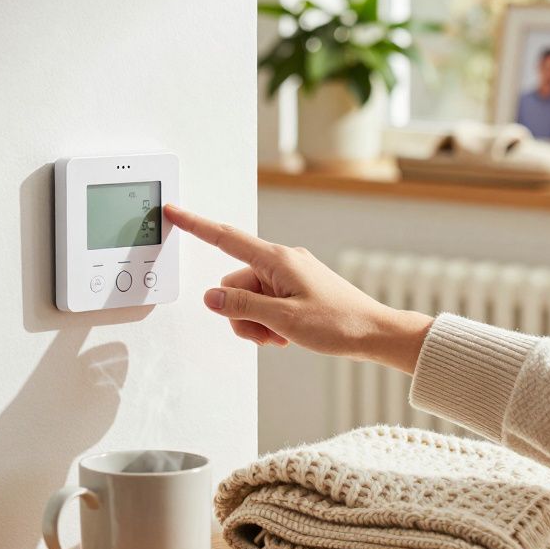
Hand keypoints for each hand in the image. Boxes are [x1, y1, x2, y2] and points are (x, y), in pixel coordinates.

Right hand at [164, 203, 432, 373]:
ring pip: (249, 299)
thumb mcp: (283, 320)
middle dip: (241, 314)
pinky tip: (288, 335)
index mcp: (278, 260)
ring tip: (282, 337)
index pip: (226, 238)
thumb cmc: (338, 324)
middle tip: (269, 334)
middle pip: (235, 284)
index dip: (196, 225)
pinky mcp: (296, 289)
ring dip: (257, 323)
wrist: (376, 333)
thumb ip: (242, 307)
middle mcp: (282, 262)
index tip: (173, 211)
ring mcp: (290, 275)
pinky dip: (269, 322)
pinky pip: (266, 303)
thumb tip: (211, 297)